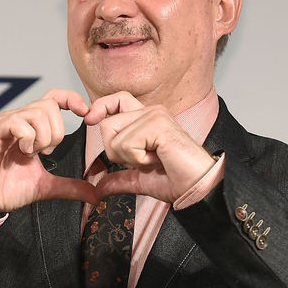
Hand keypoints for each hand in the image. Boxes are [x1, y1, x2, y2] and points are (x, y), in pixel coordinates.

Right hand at [0, 89, 97, 218]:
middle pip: (50, 106)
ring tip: (32, 153)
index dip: (71, 99)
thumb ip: (70, 186)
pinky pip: (18, 122)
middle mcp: (18, 119)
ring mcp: (5, 124)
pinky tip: (22, 152)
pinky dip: (27, 138)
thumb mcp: (45, 186)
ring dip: (42, 137)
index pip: (54, 98)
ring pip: (37, 112)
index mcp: (31, 126)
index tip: (85, 114)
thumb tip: (95, 194)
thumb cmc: (6, 189)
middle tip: (45, 152)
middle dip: (56, 132)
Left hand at [85, 93, 215, 202]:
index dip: (100, 107)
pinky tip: (158, 160)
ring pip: (113, 135)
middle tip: (141, 160)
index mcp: (147, 118)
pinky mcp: (158, 125)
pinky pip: (127, 143)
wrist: (198, 188)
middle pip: (107, 124)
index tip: (89, 120)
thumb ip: (119, 179)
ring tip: (153, 160)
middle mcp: (151, 111)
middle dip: (115, 150)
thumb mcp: (139, 179)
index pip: (116, 99)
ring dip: (128, 158)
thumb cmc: (177, 180)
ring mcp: (155, 116)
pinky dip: (138, 160)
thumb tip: (99, 188)